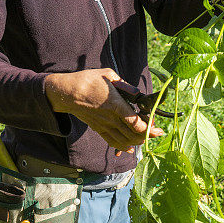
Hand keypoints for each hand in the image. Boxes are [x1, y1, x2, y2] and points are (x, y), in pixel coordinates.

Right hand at [45, 68, 163, 154]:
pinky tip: (130, 147)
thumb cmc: (88, 80)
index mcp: (115, 104)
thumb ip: (125, 86)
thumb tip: (136, 94)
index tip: (156, 126)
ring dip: (137, 141)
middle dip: (147, 135)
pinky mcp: (99, 129)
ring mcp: (104, 126)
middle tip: (156, 131)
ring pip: (125, 141)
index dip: (148, 128)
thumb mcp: (108, 75)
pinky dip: (123, 147)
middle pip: (133, 134)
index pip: (135, 123)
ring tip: (146, 137)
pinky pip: (113, 142)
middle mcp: (111, 119)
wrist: (67, 93)